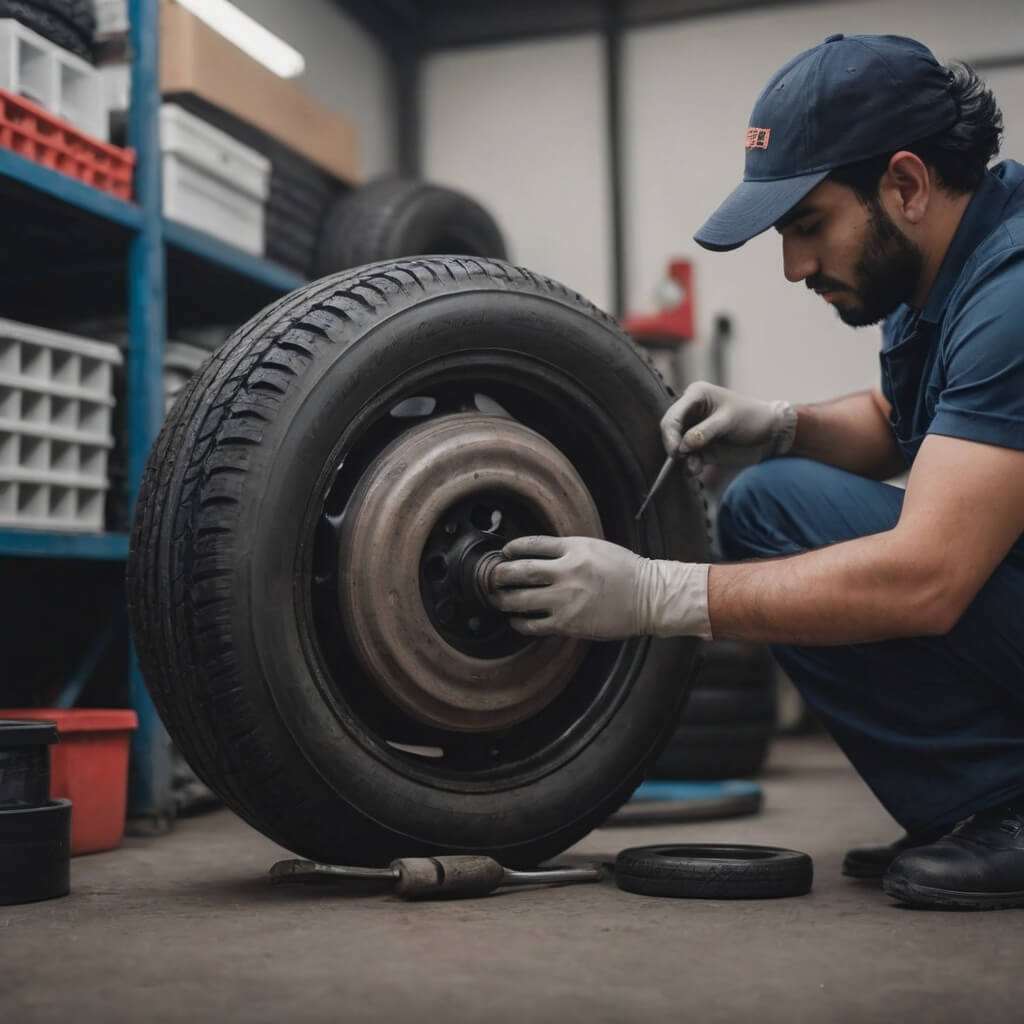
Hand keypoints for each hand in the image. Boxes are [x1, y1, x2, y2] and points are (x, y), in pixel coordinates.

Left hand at [488, 536, 711, 640]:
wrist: (649, 597)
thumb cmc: (625, 571)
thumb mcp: (595, 548)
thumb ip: (567, 550)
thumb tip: (537, 553)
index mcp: (574, 549)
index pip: (531, 544)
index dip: (511, 548)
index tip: (504, 552)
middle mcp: (566, 572)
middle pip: (519, 571)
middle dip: (498, 574)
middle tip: (490, 577)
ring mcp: (566, 599)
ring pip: (520, 599)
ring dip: (502, 599)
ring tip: (495, 598)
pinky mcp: (568, 623)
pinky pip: (533, 623)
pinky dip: (519, 621)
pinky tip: (516, 619)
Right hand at [661, 381, 796, 473]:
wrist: (771, 435)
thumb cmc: (752, 418)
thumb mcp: (729, 421)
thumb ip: (705, 432)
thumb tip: (683, 445)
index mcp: (696, 396)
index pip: (673, 416)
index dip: (670, 434)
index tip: (676, 451)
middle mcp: (691, 412)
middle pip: (671, 431)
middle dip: (675, 447)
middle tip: (682, 460)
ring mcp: (694, 431)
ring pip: (677, 447)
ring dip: (683, 460)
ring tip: (694, 468)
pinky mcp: (700, 448)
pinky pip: (687, 459)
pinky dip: (689, 465)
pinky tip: (696, 469)